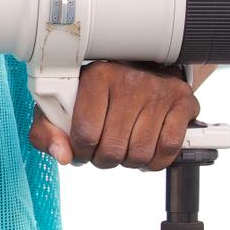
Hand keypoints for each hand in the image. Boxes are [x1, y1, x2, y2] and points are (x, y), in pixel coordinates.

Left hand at [28, 63, 197, 169]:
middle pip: (112, 149)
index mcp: (97, 76)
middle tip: (105, 149)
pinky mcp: (182, 103)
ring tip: (124, 146)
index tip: (83, 148)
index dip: (81, 152)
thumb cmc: (100, 94)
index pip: (84, 134)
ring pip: (140, 154)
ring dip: (129, 161)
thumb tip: (62, 156)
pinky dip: (155, 161)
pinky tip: (146, 150)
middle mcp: (129, 80)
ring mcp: (159, 91)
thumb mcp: (62, 106)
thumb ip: (47, 132)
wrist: (145, 68)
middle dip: (105, 159)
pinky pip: (167, 150)